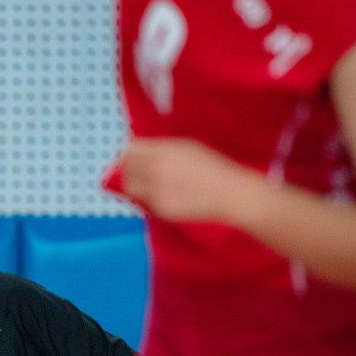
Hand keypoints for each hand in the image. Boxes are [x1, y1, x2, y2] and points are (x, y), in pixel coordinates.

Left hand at [116, 138, 257, 221]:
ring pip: (131, 187)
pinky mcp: (161, 208)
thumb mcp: (186, 148)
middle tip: (135, 174)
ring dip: (134, 185)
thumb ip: (160, 149)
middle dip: (127, 170)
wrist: (228, 193)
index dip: (129, 155)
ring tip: (148, 186)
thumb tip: (137, 152)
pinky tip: (166, 196)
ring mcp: (157, 190)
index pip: (131, 150)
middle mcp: (157, 169)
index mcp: (164, 151)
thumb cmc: (210, 167)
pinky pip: (145, 202)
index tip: (131, 159)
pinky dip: (149, 199)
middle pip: (126, 169)